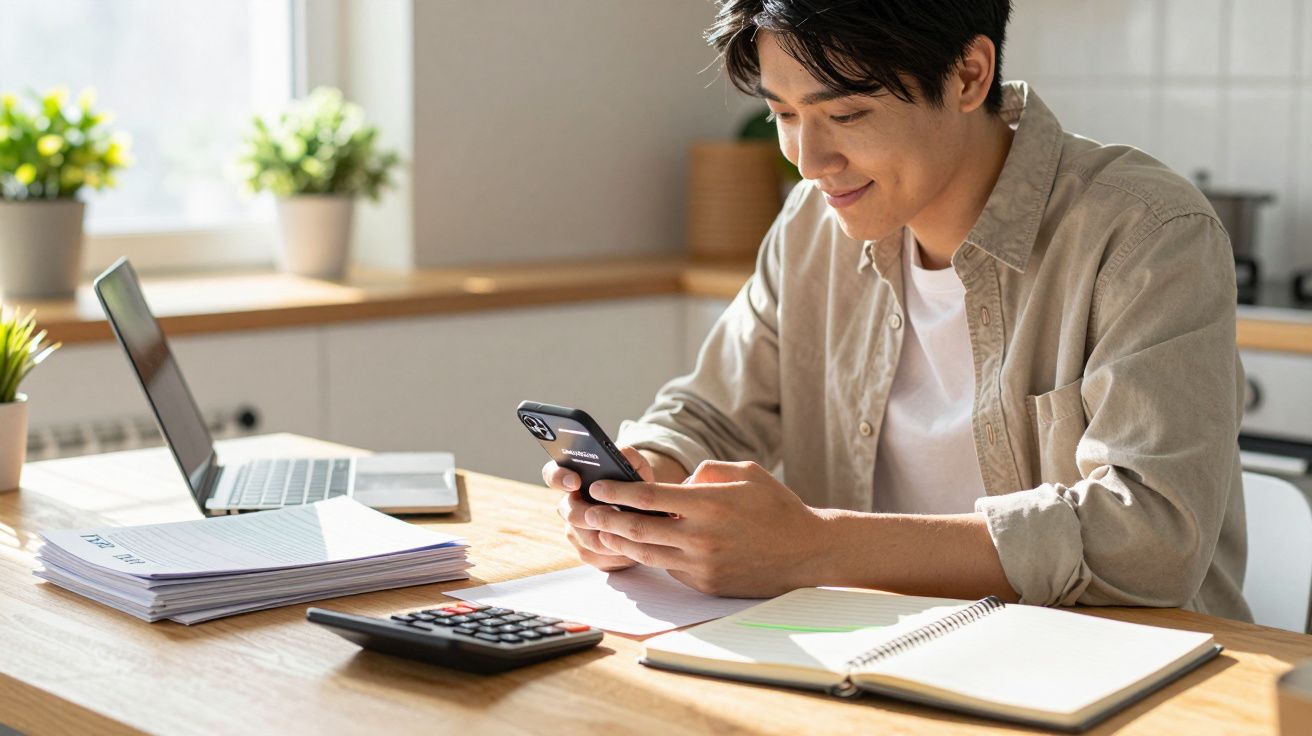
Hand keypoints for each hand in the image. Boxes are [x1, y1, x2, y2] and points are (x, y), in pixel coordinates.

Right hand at [542, 446, 656, 571]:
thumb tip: (622, 454)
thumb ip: (628, 456)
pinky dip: (620, 554)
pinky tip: (636, 547)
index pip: (552, 475)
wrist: (645, 512)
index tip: (576, 481)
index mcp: (573, 479)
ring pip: (588, 540)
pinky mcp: (588, 553)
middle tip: (612, 512)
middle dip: (592, 515)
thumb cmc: (635, 484)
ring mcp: (575, 532)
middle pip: (570, 514)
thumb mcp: (636, 466)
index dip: (559, 478)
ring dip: (611, 536)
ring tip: (633, 530)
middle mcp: (568, 506)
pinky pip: (599, 558)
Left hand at [585, 460, 826, 596]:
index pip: (650, 498)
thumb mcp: (745, 472)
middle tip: (586, 510)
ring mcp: (703, 565)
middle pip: (639, 530)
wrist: (807, 552)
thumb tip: (676, 483)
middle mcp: (702, 537)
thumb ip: (705, 471)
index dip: (619, 492)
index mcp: (709, 504)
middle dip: (607, 519)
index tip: (599, 486)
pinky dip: (653, 555)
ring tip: (601, 530)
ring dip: (620, 542)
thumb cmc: (776, 507)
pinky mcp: (706, 584)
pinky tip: (640, 545)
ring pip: (648, 554)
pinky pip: (670, 568)